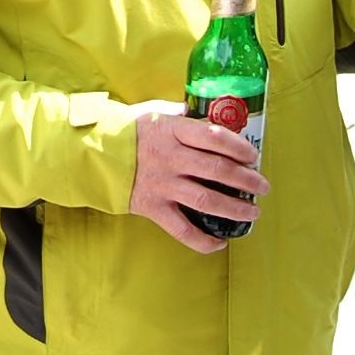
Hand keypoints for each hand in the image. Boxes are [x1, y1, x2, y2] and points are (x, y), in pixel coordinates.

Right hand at [128, 103, 266, 253]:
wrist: (90, 153)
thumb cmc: (125, 130)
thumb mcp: (153, 112)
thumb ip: (180, 115)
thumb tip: (204, 113)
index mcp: (172, 130)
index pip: (215, 137)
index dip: (239, 147)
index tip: (254, 155)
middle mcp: (171, 158)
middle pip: (218, 170)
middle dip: (247, 180)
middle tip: (263, 187)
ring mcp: (162, 184)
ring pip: (207, 200)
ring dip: (235, 208)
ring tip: (253, 213)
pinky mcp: (153, 207)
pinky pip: (183, 230)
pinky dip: (204, 240)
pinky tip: (221, 242)